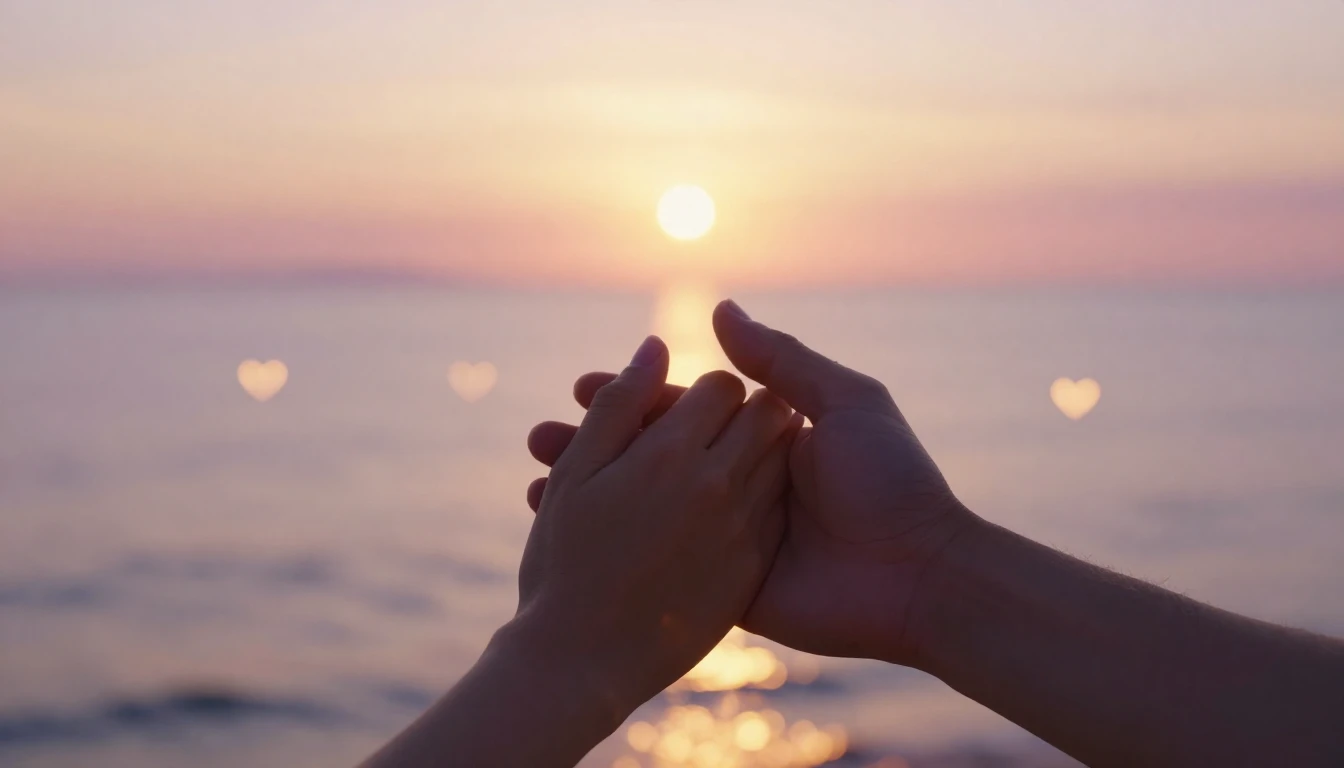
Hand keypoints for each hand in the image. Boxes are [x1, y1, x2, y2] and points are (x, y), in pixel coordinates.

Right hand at [529, 302, 973, 664]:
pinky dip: (614, 546)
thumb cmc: (890, 481)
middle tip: (538, 437)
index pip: (685, 410)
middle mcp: (742, 483)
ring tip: (534, 478)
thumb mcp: (845, 403)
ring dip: (592, 493)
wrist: (919, 578)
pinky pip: (663, 559)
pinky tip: (564, 531)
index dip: (632, 398)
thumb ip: (782, 360)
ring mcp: (730, 537)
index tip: (581, 385)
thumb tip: (719, 308)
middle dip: (596, 444)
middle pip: (654, 457)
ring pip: (647, 507)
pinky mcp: (728, 587)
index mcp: (766, 439)